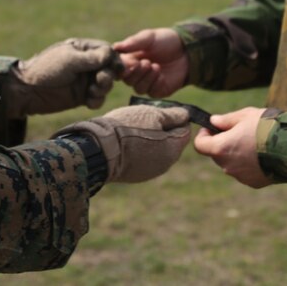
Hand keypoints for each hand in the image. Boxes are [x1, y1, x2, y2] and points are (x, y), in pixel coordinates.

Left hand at [2, 38, 122, 117]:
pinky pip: (98, 99)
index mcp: (83, 50)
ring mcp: (84, 81)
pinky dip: (97, 100)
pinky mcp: (81, 96)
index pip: (107, 51)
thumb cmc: (47, 69)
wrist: (28, 91)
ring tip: (92, 91)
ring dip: (103, 88)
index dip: (113, 59)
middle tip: (99, 80)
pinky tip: (88, 101)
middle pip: (110, 68)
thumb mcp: (70, 60)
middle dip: (108, 75)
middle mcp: (86, 64)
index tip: (113, 67)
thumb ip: (91, 58)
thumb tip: (112, 54)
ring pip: (106, 84)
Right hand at [57, 105, 191, 182]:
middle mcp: (165, 165)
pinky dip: (140, 149)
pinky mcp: (135, 175)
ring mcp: (150, 172)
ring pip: (157, 150)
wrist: (99, 148)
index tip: (161, 110)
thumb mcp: (153, 114)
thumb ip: (173, 115)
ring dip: (151, 138)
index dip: (176, 118)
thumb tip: (186, 115)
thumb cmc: (128, 127)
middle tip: (146, 117)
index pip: (185, 130)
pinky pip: (144, 158)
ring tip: (133, 127)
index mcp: (173, 149)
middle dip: (163, 128)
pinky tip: (127, 140)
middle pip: (171, 141)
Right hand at [113, 28, 187, 97]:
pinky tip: (161, 75)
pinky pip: (151, 92)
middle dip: (135, 72)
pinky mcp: (158, 90)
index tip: (130, 61)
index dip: (122, 67)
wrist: (187, 50)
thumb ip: (133, 42)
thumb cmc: (165, 41)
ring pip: (138, 88)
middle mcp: (136, 73)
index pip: (118, 68)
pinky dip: (155, 83)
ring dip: (146, 78)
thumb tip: (115, 47)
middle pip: (127, 80)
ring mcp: (147, 83)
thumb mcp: (149, 37)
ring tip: (156, 66)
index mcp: (130, 59)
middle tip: (146, 62)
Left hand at [193, 107, 271, 188]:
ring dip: (236, 154)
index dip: (204, 135)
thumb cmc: (266, 127)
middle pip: (216, 155)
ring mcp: (241, 176)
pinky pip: (245, 172)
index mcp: (221, 148)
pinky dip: (249, 164)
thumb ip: (226, 120)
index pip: (200, 145)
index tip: (212, 128)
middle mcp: (227, 166)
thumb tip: (213, 121)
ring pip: (231, 164)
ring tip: (254, 142)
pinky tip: (263, 155)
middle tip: (237, 132)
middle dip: (222, 143)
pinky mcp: (254, 183)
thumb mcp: (245, 115)